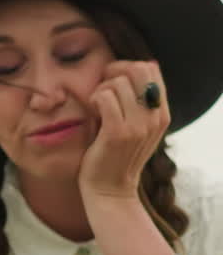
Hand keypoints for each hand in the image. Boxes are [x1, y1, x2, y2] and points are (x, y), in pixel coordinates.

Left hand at [78, 60, 169, 203]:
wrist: (110, 191)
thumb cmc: (117, 155)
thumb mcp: (138, 126)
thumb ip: (142, 100)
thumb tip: (148, 64)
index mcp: (162, 114)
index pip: (151, 70)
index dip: (128, 67)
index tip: (112, 80)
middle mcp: (155, 118)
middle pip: (138, 69)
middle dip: (115, 71)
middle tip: (102, 87)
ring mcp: (138, 126)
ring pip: (118, 82)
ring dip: (101, 89)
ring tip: (97, 106)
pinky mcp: (118, 133)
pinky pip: (105, 97)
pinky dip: (95, 98)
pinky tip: (93, 111)